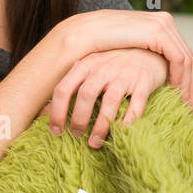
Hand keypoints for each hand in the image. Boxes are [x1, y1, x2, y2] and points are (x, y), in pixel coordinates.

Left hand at [48, 47, 167, 145]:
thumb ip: (72, 85)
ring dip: (100, 127)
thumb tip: (44, 112)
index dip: (56, 112)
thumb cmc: (113, 65)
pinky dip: (127, 123)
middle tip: (76, 135)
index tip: (55, 131)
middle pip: (85, 95)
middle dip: (78, 119)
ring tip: (94, 143)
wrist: (148, 50)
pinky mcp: (144, 82)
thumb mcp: (90, 69)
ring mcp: (124, 74)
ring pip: (109, 103)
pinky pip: (135, 106)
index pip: (63, 88)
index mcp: (85, 65)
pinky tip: (121, 134)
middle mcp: (103, 67)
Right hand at [54, 10, 192, 110]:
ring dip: (187, 83)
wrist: (80, 35)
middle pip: (186, 56)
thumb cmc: (95, 46)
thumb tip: (146, 74)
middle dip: (190, 83)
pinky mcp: (156, 32)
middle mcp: (162, 20)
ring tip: (185, 104)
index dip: (184, 76)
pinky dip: (180, 77)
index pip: (179, 52)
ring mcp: (161, 24)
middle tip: (192, 106)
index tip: (185, 98)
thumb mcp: (123, 52)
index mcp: (156, 22)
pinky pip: (178, 58)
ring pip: (186, 59)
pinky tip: (175, 92)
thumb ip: (137, 56)